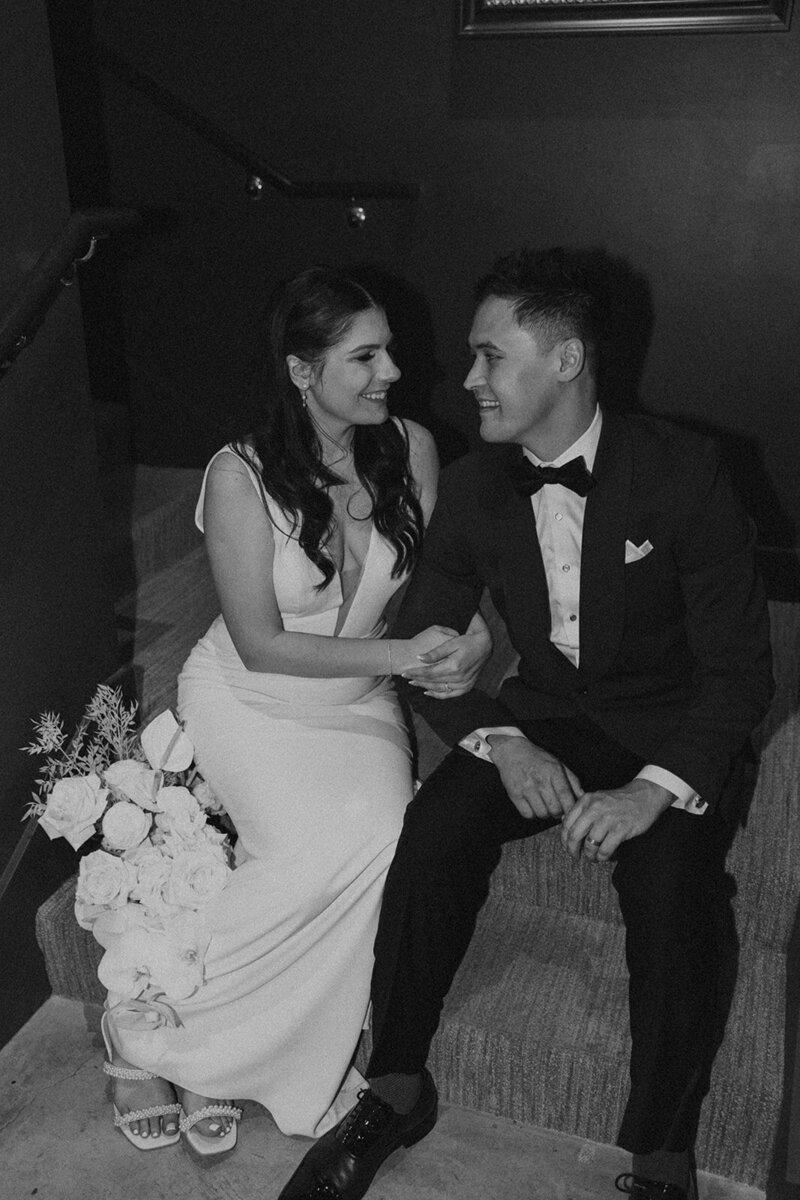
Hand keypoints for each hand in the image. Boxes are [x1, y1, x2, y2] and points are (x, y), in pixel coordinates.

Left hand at [401, 611, 492, 698]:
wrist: (484, 646)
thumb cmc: (466, 642)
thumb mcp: (451, 643)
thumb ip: (435, 652)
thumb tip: (419, 658)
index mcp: (454, 666)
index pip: (429, 673)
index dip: (415, 673)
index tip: (404, 672)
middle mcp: (459, 678)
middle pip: (433, 681)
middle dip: (418, 680)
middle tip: (405, 677)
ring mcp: (464, 684)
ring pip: (439, 689)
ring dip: (425, 687)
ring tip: (414, 683)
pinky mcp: (467, 687)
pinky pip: (450, 694)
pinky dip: (438, 694)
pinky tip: (428, 692)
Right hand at [488, 735, 582, 819]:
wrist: (511, 752)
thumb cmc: (539, 759)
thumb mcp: (558, 764)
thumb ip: (573, 781)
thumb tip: (583, 798)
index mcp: (553, 771)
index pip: (566, 796)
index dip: (571, 808)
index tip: (572, 811)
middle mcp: (540, 779)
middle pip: (555, 809)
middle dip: (558, 812)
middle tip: (557, 807)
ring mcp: (526, 788)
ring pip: (542, 814)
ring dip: (545, 813)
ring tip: (544, 804)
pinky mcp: (514, 794)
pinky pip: (528, 814)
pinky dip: (532, 813)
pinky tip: (533, 804)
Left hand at [560, 779, 675, 862]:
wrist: (644, 796)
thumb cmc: (619, 801)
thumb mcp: (597, 799)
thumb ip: (581, 810)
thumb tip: (564, 822)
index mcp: (586, 800)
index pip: (567, 824)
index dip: (564, 840)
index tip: (568, 847)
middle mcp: (595, 808)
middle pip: (574, 835)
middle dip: (573, 850)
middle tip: (576, 857)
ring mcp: (608, 818)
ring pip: (590, 845)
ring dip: (590, 856)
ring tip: (593, 858)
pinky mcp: (621, 828)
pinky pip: (605, 849)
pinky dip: (603, 857)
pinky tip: (604, 857)